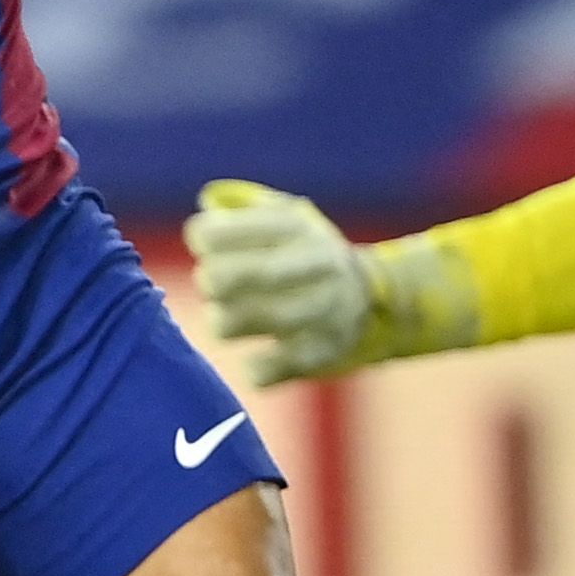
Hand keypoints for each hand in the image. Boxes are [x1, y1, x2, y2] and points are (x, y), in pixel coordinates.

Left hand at [187, 181, 483, 384]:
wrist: (372, 297)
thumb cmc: (304, 252)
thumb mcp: (283, 214)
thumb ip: (239, 206)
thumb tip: (207, 204)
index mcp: (295, 224)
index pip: (219, 230)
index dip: (203, 238)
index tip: (208, 246)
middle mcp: (312, 263)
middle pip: (230, 276)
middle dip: (212, 281)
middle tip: (215, 287)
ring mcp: (321, 311)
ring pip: (242, 322)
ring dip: (224, 321)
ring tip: (228, 318)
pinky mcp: (321, 355)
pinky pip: (265, 371)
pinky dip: (254, 366)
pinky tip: (260, 354)